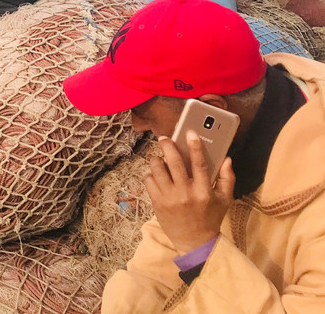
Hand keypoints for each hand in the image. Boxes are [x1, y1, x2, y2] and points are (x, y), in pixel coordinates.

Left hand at [145, 133, 234, 253]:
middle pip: (173, 162)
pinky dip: (151, 174)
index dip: (195, 147)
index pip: (199, 164)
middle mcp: (186, 193)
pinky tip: (157, 175)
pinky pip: (148, 180)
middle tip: (164, 139)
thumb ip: (227, 178)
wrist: (194, 242)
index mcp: (204, 191)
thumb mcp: (224, 200)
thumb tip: (227, 158)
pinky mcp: (156, 202)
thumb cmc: (210, 217)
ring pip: (157, 168)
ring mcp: (169, 198)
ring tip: (161, 159)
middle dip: (167, 146)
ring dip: (157, 159)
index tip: (190, 132)